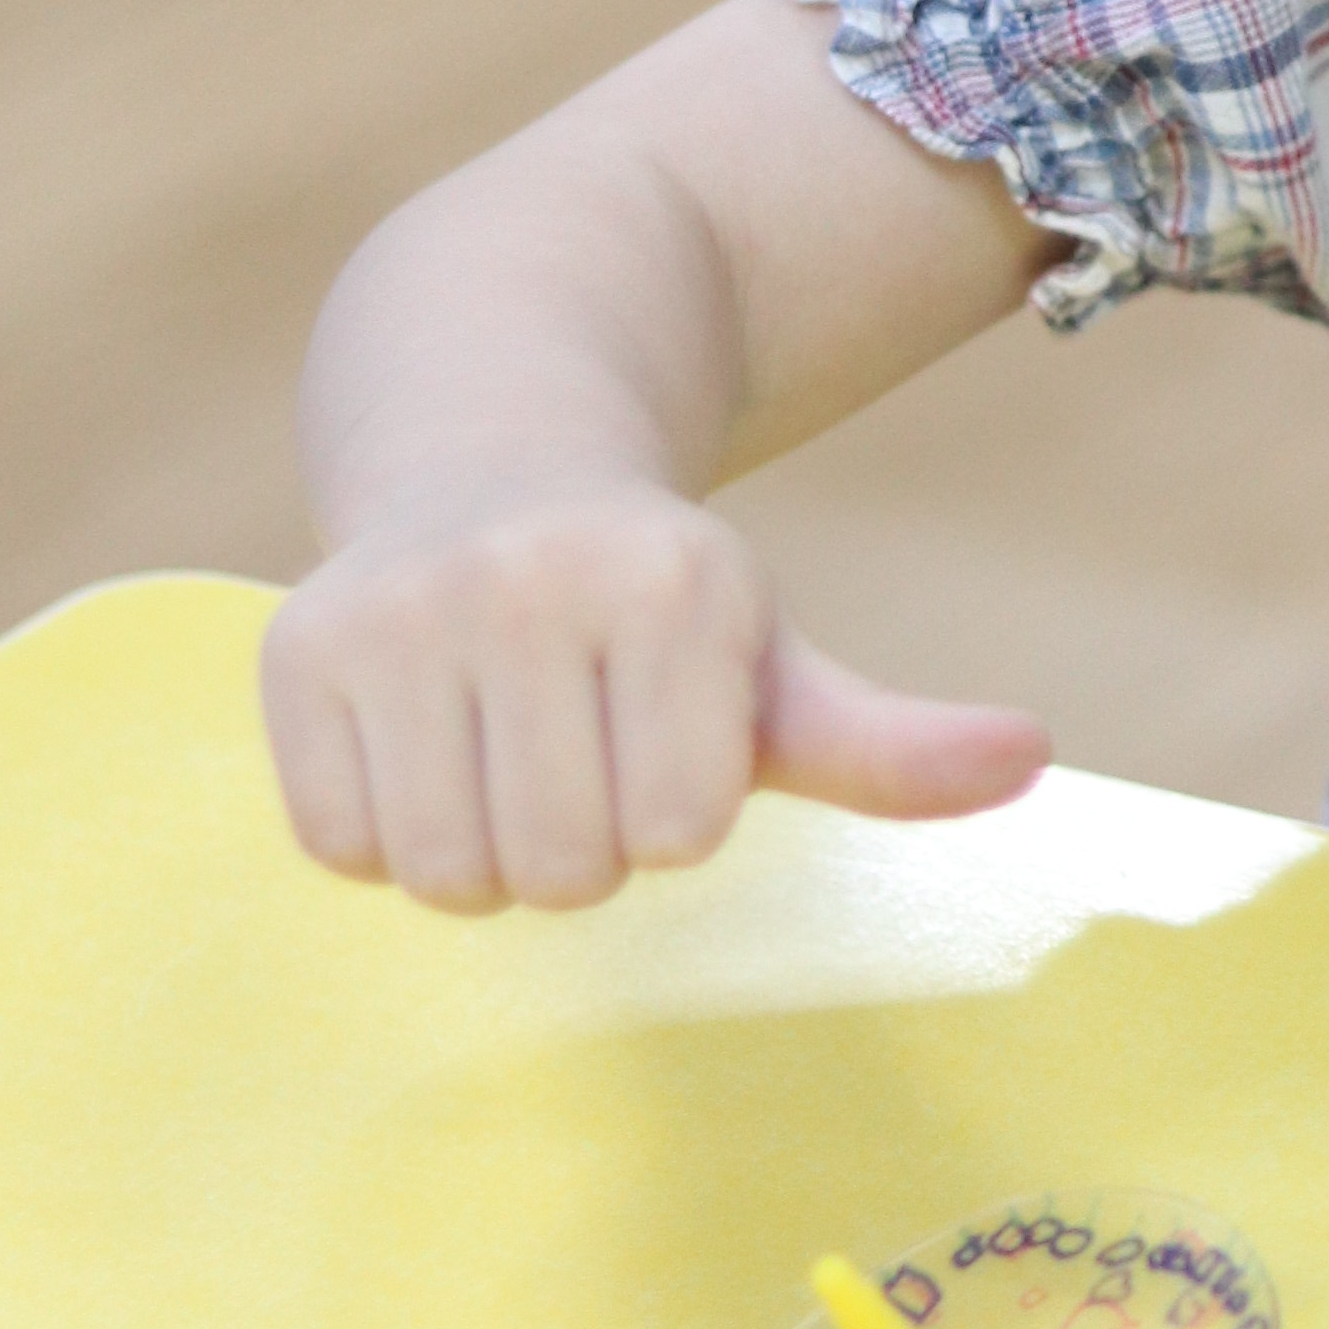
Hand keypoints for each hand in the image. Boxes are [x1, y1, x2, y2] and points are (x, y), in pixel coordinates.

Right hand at [261, 484, 1047, 914]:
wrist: (489, 453)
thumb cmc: (651, 607)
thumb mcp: (773, 664)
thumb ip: (892, 744)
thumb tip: (1030, 759)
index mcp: (676, 583)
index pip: (677, 832)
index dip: (673, 809)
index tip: (657, 733)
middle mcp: (533, 577)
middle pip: (560, 871)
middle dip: (576, 846)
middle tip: (571, 749)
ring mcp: (404, 607)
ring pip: (446, 875)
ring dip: (478, 855)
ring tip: (497, 750)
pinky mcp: (297, 647)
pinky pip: (337, 848)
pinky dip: (377, 829)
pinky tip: (416, 741)